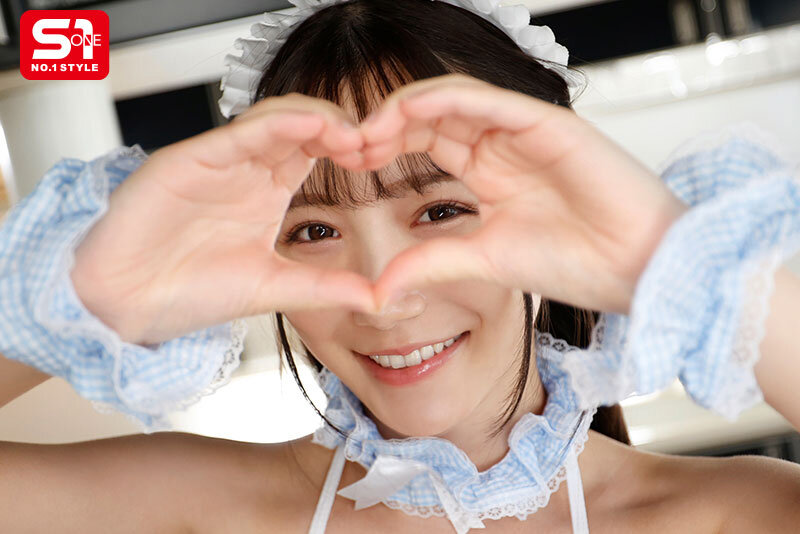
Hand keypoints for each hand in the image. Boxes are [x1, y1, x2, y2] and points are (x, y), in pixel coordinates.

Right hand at [71, 94, 375, 345]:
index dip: (348, 148)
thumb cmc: (190, 293)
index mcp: (266, 192)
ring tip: (349, 134)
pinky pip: (240, 130)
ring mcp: (220, 161)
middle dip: (339, 127)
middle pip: (301, 127)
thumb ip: (326, 287)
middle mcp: (246, 170)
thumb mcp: (274, 288)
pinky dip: (278, 124)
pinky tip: (311, 127)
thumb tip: (380, 299)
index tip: (379, 160)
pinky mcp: (192, 158)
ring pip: (275, 118)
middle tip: (371, 142)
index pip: (314, 152)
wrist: (128, 306)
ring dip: (316, 119)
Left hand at [357, 74, 688, 313]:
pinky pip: (487, 99)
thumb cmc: (578, 263)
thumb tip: (378, 289)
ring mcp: (523, 131)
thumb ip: (431, 263)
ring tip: (370, 129)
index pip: (427, 143)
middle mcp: (502, 146)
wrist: (637, 269)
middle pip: (432, 117)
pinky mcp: (546, 122)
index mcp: (489, 173)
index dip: (386, 148)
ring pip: (453, 99)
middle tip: (350, 144)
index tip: (350, 164)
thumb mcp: (483, 261)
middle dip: (386, 125)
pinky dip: (446, 99)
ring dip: (407, 108)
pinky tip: (409, 111)